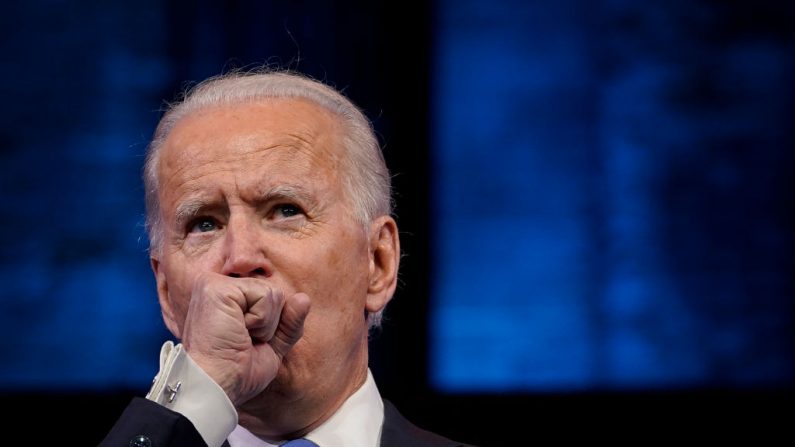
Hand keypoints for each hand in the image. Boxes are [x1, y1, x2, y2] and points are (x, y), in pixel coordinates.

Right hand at [179, 272, 310, 405]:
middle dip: (269, 324)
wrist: (218, 387)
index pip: (269, 296)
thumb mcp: (272, 347)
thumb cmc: (237, 372)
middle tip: (242, 341)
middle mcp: (216, 285)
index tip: (245, 341)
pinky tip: (238, 331)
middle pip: (274, 292)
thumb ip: (288, 322)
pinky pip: (266, 295)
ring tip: (238, 337)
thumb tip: (304, 298)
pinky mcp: (218, 287)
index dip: (270, 324)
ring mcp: (215, 284)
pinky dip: (261, 320)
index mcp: (225, 297)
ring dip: (264, 324)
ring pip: (272, 292)